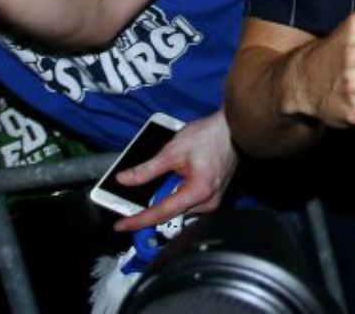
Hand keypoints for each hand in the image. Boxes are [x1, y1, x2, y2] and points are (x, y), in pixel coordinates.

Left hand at [112, 111, 236, 231]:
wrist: (233, 129)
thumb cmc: (209, 136)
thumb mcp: (172, 151)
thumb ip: (147, 169)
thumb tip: (124, 180)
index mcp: (198, 193)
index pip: (162, 213)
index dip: (139, 221)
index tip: (121, 226)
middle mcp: (208, 203)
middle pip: (171, 214)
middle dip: (152, 209)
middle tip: (134, 204)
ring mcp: (213, 201)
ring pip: (180, 210)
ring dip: (166, 199)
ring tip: (167, 178)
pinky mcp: (213, 196)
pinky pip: (189, 203)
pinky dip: (176, 196)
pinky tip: (174, 181)